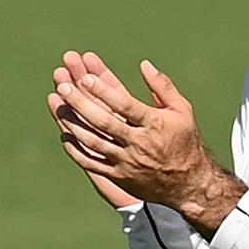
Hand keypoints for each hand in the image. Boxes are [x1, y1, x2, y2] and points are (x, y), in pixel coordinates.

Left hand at [50, 54, 246, 236]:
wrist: (190, 184)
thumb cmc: (186, 141)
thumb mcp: (182, 110)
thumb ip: (163, 86)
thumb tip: (144, 64)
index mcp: (155, 124)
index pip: (125, 105)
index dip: (105, 91)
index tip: (87, 77)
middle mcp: (139, 144)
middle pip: (104, 122)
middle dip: (81, 103)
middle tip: (63, 86)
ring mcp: (127, 162)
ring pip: (93, 142)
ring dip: (73, 123)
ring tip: (58, 104)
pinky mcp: (119, 176)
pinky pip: (92, 163)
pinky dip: (76, 150)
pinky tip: (65, 135)